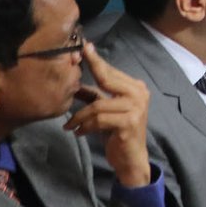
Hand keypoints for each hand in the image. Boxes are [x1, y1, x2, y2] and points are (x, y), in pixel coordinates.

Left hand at [66, 43, 152, 186]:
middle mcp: (139, 94)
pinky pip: (98, 119)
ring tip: (70, 125)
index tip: (84, 47)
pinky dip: (85, 126)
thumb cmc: (117, 133)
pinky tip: (79, 133)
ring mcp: (136, 108)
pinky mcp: (128, 123)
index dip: (96, 60)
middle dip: (83, 84)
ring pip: (97, 105)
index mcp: (136, 88)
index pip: (111, 72)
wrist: (131, 159)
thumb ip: (94, 96)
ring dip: (79, 117)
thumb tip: (74, 83)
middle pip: (106, 81)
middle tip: (66, 84)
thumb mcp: (105, 111)